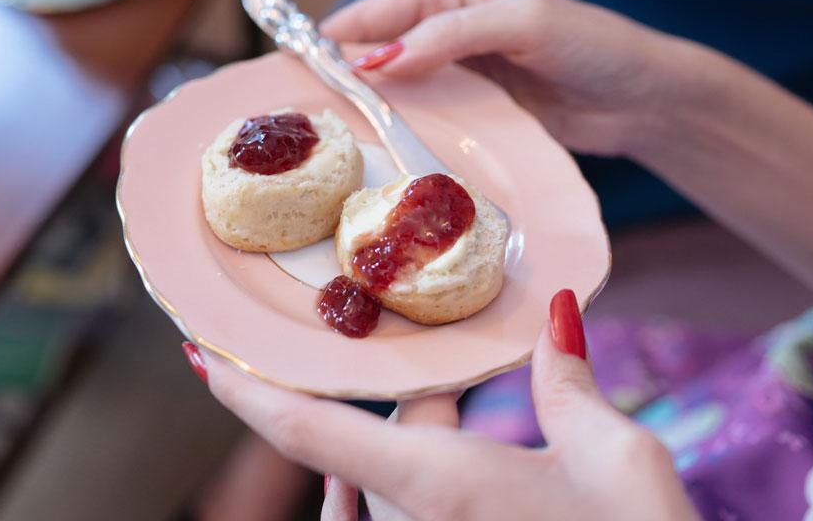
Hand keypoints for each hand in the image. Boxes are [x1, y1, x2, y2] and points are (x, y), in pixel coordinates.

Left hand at [186, 289, 698, 520]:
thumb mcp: (613, 457)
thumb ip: (570, 382)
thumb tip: (557, 312)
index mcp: (437, 485)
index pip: (309, 434)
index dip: (246, 391)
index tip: (199, 355)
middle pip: (358, 449)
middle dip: (386, 398)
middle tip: (405, 344)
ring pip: (384, 484)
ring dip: (412, 438)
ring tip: (452, 396)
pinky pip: (401, 516)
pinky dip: (404, 482)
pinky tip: (449, 446)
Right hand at [321, 0, 695, 156]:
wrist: (641, 98)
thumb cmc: (589, 44)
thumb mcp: (518, 22)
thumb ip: (448, 35)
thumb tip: (378, 60)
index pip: (375, 11)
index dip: (332, 39)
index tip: (291, 70)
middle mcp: (445, 24)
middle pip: (376, 50)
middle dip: (343, 77)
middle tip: (304, 114)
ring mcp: (456, 68)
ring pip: (395, 87)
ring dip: (369, 108)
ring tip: (329, 139)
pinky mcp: (470, 106)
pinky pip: (423, 115)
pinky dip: (401, 128)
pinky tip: (379, 150)